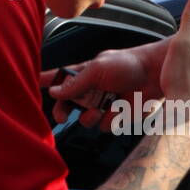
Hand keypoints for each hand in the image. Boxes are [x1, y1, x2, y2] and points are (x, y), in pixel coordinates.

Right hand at [44, 42, 163, 129]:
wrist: (156, 74)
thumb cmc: (130, 63)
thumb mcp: (97, 69)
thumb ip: (75, 83)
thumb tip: (55, 93)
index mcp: (85, 73)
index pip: (60, 78)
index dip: (46, 81)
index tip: (32, 84)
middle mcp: (92, 90)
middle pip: (68, 105)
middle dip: (63, 111)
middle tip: (62, 116)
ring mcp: (104, 104)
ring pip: (85, 120)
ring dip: (88, 117)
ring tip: (98, 110)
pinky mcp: (118, 116)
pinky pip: (104, 126)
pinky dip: (109, 121)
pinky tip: (118, 110)